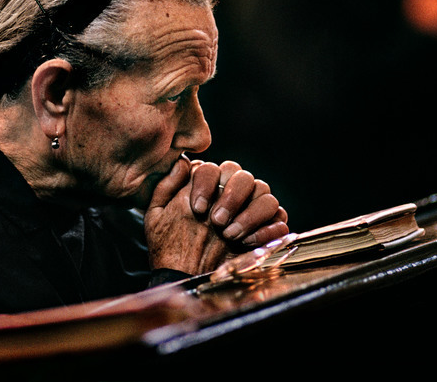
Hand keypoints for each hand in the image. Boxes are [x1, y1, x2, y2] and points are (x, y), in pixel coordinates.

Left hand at [143, 157, 287, 274]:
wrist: (186, 276)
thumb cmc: (168, 246)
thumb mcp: (157, 216)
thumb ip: (165, 186)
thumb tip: (183, 161)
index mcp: (207, 186)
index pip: (214, 168)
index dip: (207, 183)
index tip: (197, 208)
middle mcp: (232, 194)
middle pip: (244, 176)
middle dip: (231, 197)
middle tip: (217, 221)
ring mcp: (252, 211)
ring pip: (266, 194)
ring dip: (249, 214)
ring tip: (230, 234)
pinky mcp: (267, 231)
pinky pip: (280, 221)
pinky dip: (267, 230)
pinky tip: (247, 243)